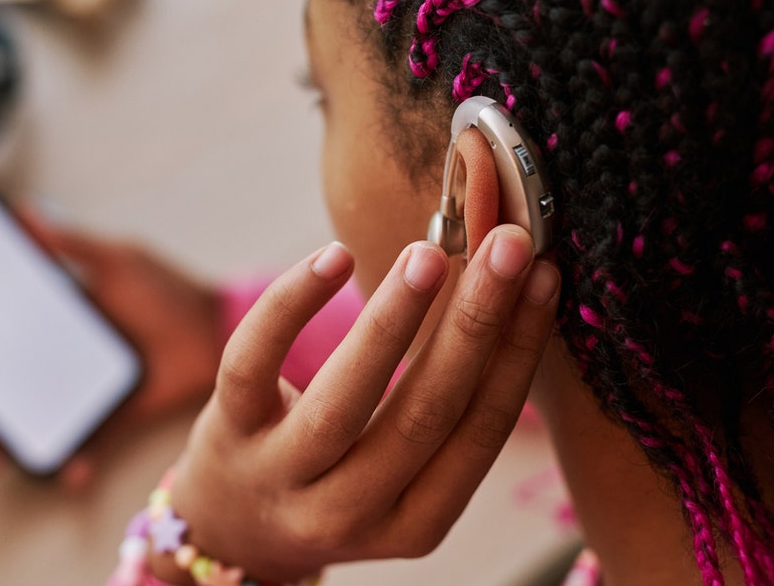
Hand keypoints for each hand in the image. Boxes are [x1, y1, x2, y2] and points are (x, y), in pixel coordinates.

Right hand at [0, 205, 223, 488]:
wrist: (217, 325)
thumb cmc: (165, 288)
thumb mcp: (116, 260)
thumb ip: (71, 243)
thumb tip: (23, 210)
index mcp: (54, 321)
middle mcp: (61, 360)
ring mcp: (85, 392)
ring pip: (33, 422)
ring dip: (3, 446)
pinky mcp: (116, 416)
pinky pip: (89, 444)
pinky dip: (77, 461)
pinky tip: (69, 472)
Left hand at [156, 226, 560, 581]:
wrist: (232, 526)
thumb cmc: (334, 481)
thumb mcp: (395, 475)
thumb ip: (442, 413)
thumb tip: (499, 294)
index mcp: (415, 522)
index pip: (480, 434)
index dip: (518, 353)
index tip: (545, 280)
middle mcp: (350, 511)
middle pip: (424, 415)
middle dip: (474, 323)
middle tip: (509, 246)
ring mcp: (282, 475)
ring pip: (345, 398)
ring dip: (395, 318)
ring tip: (430, 253)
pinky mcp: (228, 431)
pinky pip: (253, 363)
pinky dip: (291, 305)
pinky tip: (334, 258)